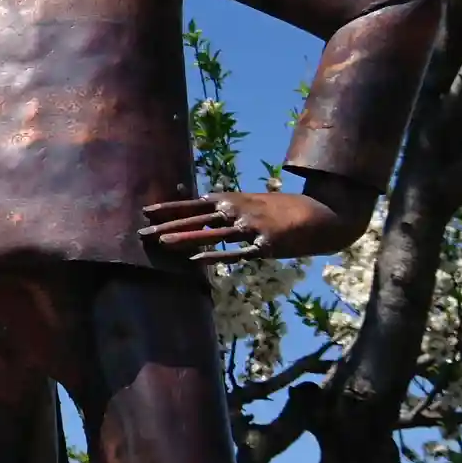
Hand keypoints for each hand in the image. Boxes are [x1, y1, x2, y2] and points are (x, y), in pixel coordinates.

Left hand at [138, 174, 377, 264]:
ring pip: (210, 234)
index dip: (168, 208)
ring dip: (184, 239)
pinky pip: (233, 253)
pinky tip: (195, 262)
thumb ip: (228, 210)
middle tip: (140, 232)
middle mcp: (237, 211)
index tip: (144, 212)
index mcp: (232, 200)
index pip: (192, 203)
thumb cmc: (283, 211)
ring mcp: (249, 228)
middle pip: (195, 219)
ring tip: (161, 243)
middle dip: (166, 226)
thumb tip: (203, 217)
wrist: (321, 215)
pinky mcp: (263, 246)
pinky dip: (213, 257)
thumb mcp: (252, 204)